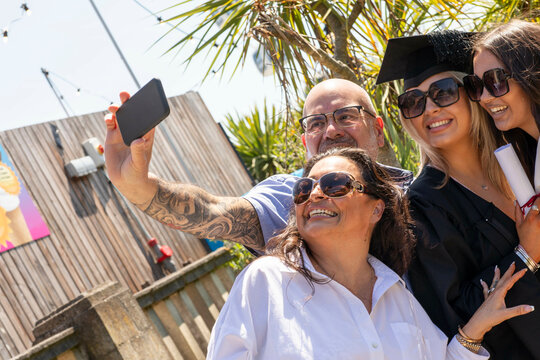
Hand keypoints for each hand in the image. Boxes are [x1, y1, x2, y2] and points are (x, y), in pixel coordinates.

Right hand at [104, 91, 157, 207]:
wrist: (127, 181)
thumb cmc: (137, 172)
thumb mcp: (138, 163)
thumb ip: (138, 151)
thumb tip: (138, 140)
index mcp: (146, 135)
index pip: (147, 118)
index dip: (146, 107)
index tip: (143, 98)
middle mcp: (134, 132)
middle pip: (133, 114)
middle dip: (129, 103)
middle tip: (124, 95)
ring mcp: (123, 134)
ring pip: (121, 117)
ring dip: (117, 109)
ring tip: (114, 107)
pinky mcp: (112, 138)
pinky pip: (110, 124)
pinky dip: (109, 119)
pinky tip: (108, 118)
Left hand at [462, 263, 533, 339]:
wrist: (478, 323)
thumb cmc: (490, 318)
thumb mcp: (506, 314)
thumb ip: (518, 310)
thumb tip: (531, 307)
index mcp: (499, 293)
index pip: (510, 282)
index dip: (517, 275)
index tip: (523, 269)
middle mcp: (494, 292)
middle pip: (502, 279)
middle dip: (508, 271)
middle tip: (512, 263)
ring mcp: (490, 296)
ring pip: (494, 283)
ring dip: (497, 275)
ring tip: (496, 268)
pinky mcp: (487, 300)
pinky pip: (486, 290)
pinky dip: (485, 284)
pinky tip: (482, 281)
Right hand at [516, 198, 539, 261]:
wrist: (530, 249)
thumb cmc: (524, 237)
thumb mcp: (518, 224)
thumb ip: (517, 212)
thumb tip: (516, 202)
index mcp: (530, 219)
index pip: (537, 204)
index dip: (539, 198)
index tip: (539, 197)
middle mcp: (539, 221)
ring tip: (538, 214)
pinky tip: (539, 223)